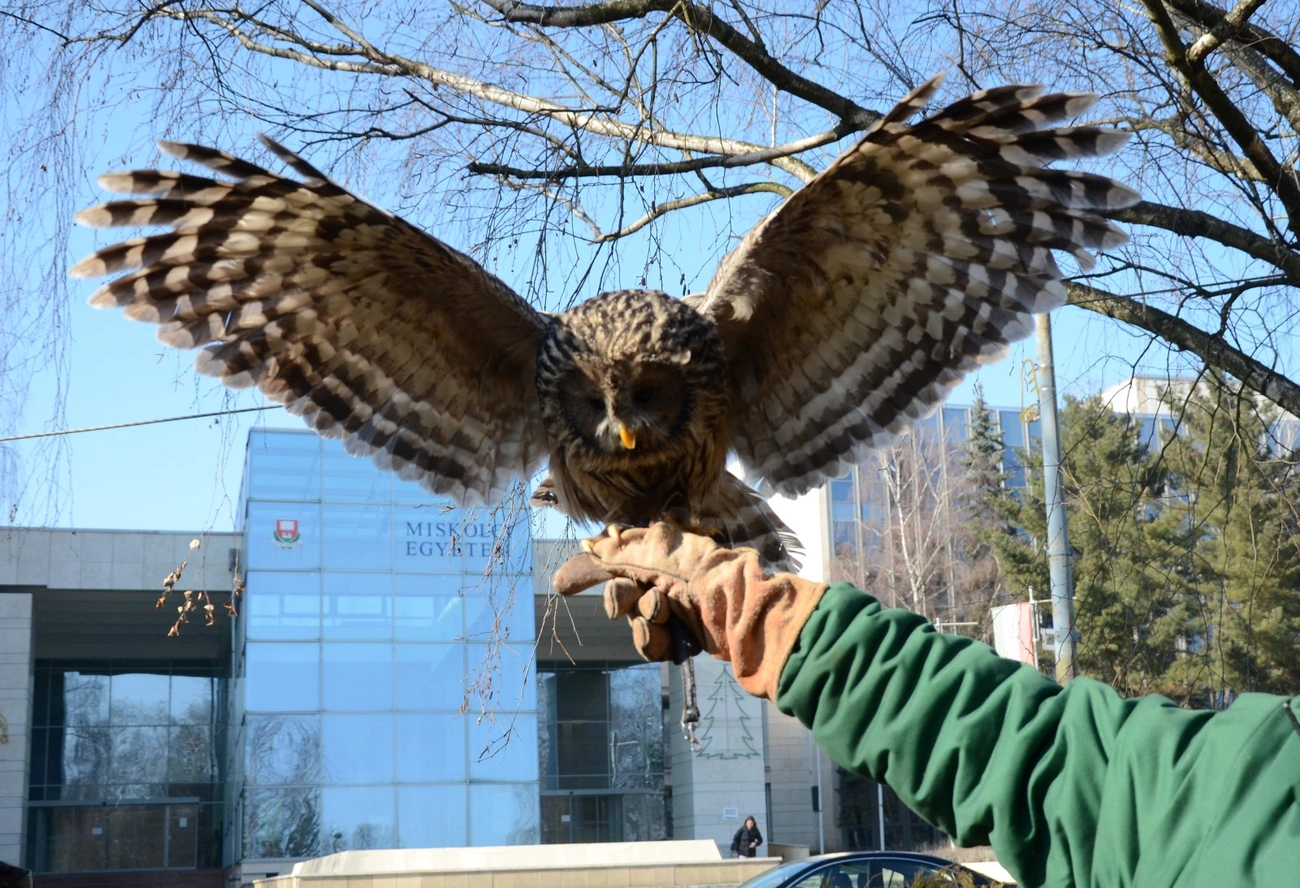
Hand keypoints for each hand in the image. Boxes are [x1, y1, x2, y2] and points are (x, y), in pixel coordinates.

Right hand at [553, 522, 827, 699]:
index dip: (588, 570)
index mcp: (661, 551)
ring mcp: (674, 610)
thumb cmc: (699, 570)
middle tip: (628, 599)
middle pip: (620, 594)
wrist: (738, 608)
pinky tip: (668, 634)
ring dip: (643, 618)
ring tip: (664, 612)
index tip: (561, 585)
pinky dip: (652, 640)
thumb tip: (585, 549)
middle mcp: (665, 578)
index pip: (614, 559)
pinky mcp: (682, 639)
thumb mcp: (652, 551)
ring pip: (633, 622)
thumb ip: (613, 554)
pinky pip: (648, 645)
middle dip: (620, 597)